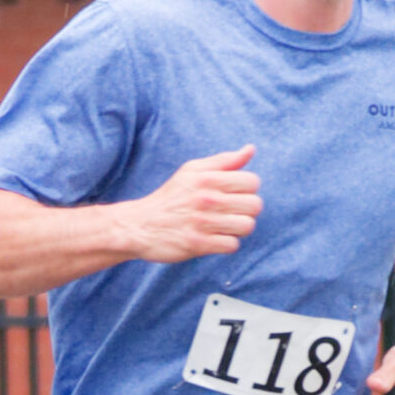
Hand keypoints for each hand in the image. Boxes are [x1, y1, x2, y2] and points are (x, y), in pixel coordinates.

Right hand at [126, 145, 260, 262]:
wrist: (140, 225)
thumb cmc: (171, 197)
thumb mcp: (192, 171)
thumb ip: (224, 160)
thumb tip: (251, 149)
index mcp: (207, 178)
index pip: (252, 182)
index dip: (247, 189)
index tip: (233, 194)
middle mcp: (207, 199)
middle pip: (254, 205)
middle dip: (246, 210)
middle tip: (230, 212)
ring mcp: (203, 223)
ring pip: (246, 226)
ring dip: (238, 229)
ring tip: (223, 226)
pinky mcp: (199, 244)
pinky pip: (232, 245)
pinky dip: (226, 244)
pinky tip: (214, 238)